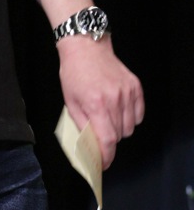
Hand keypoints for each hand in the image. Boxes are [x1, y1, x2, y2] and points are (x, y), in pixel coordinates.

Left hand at [57, 35, 144, 169]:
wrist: (86, 46)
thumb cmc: (74, 73)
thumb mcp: (70, 101)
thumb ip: (82, 125)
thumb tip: (90, 146)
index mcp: (96, 104)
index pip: (108, 141)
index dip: (107, 156)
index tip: (103, 163)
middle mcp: (114, 100)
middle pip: (120, 135)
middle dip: (110, 140)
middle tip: (101, 132)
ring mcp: (127, 92)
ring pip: (130, 127)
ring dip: (121, 129)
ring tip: (109, 117)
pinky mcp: (136, 87)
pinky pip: (139, 114)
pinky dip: (131, 117)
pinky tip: (120, 110)